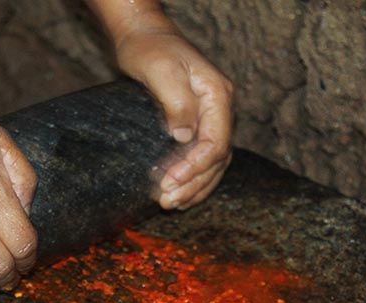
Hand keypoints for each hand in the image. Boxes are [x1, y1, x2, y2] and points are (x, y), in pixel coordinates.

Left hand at [116, 28, 233, 209]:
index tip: (169, 182)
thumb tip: (185, 136)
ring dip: (194, 188)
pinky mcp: (198, 126)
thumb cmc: (150, 49)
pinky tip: (180, 195)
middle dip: (192, 184)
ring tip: (169, 203)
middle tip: (166, 201)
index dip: (194, 167)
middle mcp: (220, 110)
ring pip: (213, 164)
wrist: (145, 37)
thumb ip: (176, 101)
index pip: (216, 143)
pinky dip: (194, 181)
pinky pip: (204, 160)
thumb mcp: (161, 69)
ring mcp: (212, 119)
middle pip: (217, 159)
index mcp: (217, 95)